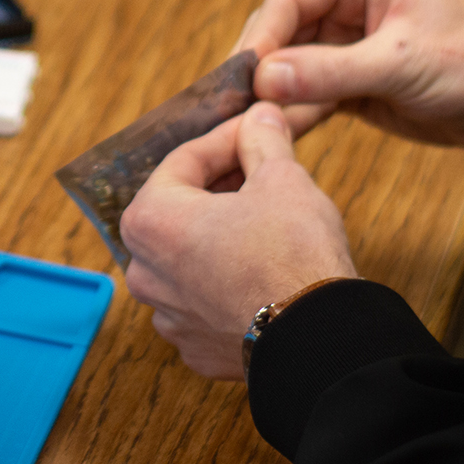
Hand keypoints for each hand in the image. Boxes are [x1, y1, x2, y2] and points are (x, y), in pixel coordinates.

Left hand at [120, 102, 355, 380]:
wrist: (319, 341)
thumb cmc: (292, 255)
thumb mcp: (281, 178)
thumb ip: (262, 140)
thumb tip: (260, 117)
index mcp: (150, 220)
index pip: (186, 160)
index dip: (228, 138)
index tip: (256, 128)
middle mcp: (144, 271)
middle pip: (182, 209)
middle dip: (222, 184)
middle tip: (262, 167)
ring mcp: (169, 315)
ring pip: (192, 257)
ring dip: (222, 234)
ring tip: (265, 219)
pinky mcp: (196, 346)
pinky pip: (206, 298)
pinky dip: (228, 280)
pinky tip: (263, 270)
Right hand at [240, 0, 463, 149]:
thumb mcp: (401, 64)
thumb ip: (331, 71)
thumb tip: (264, 78)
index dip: (262, 37)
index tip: (243, 77)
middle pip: (279, 29)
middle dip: (259, 69)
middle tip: (232, 107)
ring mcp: (342, 37)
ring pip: (286, 64)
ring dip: (270, 95)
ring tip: (242, 126)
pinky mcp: (345, 74)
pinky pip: (304, 90)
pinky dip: (290, 112)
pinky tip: (270, 134)